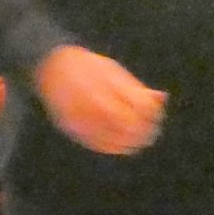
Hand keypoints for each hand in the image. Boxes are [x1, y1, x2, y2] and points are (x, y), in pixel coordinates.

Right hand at [33, 45, 165, 154]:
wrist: (52, 68)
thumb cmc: (87, 67)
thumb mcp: (113, 70)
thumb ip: (136, 88)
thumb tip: (161, 98)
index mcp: (106, 86)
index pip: (138, 108)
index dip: (151, 115)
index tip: (157, 115)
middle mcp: (93, 104)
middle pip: (128, 126)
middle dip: (143, 131)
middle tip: (151, 130)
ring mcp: (82, 119)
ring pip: (114, 140)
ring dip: (131, 142)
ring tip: (139, 139)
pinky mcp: (73, 129)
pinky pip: (97, 145)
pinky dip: (114, 147)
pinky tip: (121, 144)